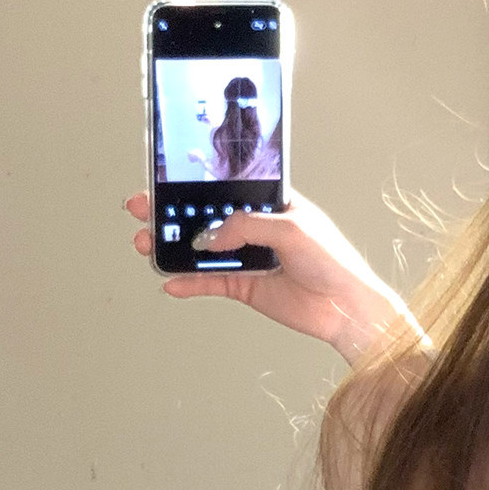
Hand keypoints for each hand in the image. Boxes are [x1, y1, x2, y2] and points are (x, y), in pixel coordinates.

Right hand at [127, 190, 420, 364]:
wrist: (345, 307)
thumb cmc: (333, 260)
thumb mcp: (291, 229)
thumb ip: (247, 226)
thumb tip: (210, 235)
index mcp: (271, 204)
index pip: (226, 189)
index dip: (195, 185)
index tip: (164, 182)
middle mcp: (256, 228)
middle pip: (206, 217)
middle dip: (172, 214)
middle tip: (142, 211)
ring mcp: (249, 257)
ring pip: (202, 250)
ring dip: (174, 248)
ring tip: (146, 245)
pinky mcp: (246, 286)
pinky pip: (210, 283)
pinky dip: (189, 283)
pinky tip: (171, 282)